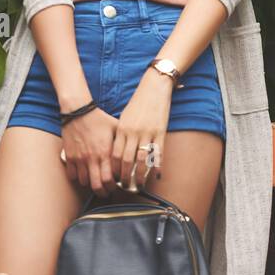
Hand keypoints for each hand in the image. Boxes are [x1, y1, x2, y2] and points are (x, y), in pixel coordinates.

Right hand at [60, 107, 120, 196]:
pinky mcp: (69, 157)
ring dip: (91, 185)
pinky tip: (84, 175)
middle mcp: (92, 158)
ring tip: (97, 184)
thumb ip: (123, 142)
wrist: (78, 112)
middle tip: (107, 192)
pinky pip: (72, 175)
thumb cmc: (99, 119)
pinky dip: (78, 179)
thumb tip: (134, 151)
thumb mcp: (116, 129)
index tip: (117, 186)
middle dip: (104, 192)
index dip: (114, 186)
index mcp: (105, 152)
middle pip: (97, 185)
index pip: (109, 179)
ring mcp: (79, 159)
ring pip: (84, 182)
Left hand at [113, 72, 171, 188]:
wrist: (154, 87)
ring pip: (142, 159)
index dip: (113, 169)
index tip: (114, 178)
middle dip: (124, 176)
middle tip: (125, 187)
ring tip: (139, 185)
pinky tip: (157, 174)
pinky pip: (158, 153)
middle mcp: (133, 132)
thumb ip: (121, 133)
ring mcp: (147, 132)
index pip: (114, 154)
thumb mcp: (125, 117)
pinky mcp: (161, 131)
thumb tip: (118, 152)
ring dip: (140, 175)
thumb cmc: (139, 102)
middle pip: (125, 160)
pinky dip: (157, 166)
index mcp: (122, 128)